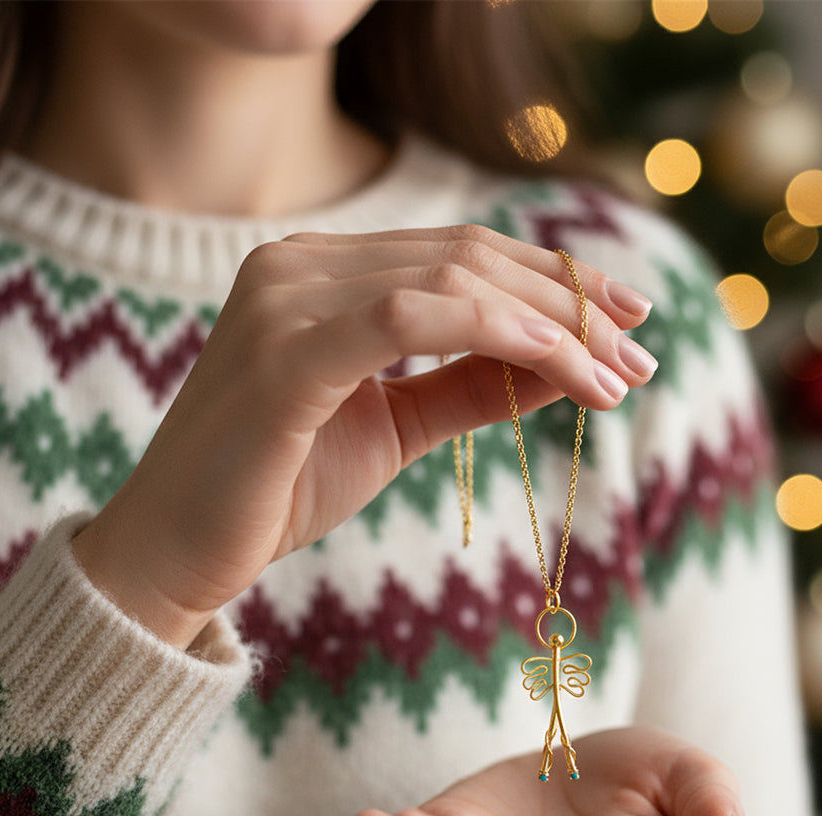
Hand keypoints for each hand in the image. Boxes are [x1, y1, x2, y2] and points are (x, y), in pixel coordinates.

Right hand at [71, 225, 656, 647]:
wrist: (178, 553)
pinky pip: (409, 318)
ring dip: (552, 324)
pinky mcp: (282, 352)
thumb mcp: (393, 428)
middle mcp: (299, 266)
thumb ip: (467, 387)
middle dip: (571, 303)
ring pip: (452, 278)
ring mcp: (284, 299)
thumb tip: (556, 365)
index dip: (554, 282)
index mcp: (321, 275)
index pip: (462, 255)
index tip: (628, 321)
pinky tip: (559, 364)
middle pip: (469, 256)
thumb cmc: (277, 489)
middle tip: (642, 351)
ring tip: (617, 375)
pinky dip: (497, 333)